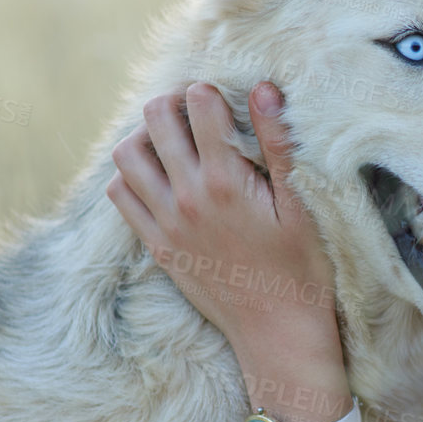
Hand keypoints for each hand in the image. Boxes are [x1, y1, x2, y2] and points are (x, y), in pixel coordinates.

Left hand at [107, 80, 341, 363]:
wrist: (278, 332)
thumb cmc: (301, 270)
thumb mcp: (300, 205)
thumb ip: (278, 144)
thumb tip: (264, 89)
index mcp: (226, 182)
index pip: (199, 105)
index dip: (211, 92)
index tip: (225, 99)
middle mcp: (187, 198)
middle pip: (155, 119)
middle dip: (174, 103)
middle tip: (196, 110)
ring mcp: (166, 223)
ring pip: (127, 154)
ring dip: (146, 135)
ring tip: (174, 140)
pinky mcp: (157, 246)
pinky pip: (121, 196)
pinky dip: (132, 176)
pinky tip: (161, 177)